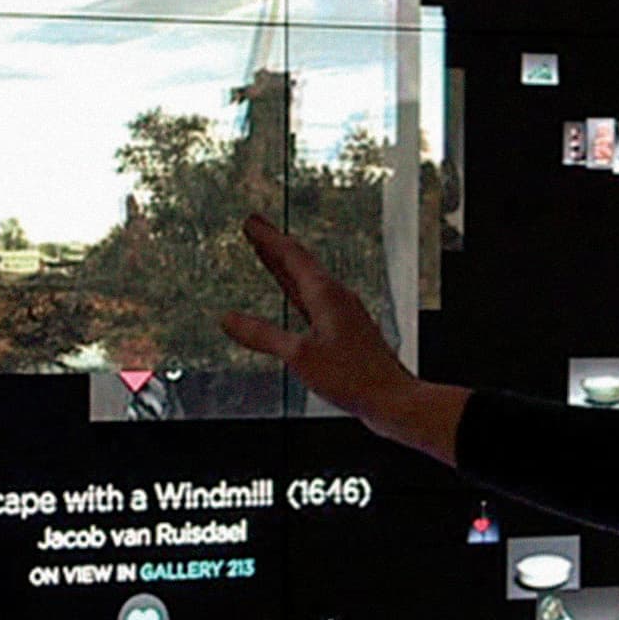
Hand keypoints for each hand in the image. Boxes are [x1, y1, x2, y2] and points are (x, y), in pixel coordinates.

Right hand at [219, 215, 466, 459]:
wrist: (390, 397)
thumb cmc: (353, 377)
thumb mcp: (299, 356)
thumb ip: (262, 336)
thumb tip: (228, 319)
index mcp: (326, 295)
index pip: (291, 256)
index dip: (268, 238)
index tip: (250, 222)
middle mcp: (336, 297)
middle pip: (300, 262)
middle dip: (274, 244)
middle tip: (255, 227)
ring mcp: (342, 312)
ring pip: (307, 279)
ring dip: (285, 265)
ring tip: (267, 253)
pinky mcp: (345, 328)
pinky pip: (313, 298)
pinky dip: (296, 288)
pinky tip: (295, 296)